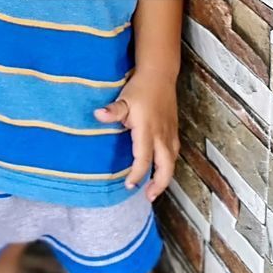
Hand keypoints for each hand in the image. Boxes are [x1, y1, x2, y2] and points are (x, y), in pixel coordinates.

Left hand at [93, 68, 180, 202]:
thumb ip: (113, 110)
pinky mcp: (173, 131)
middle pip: (165, 167)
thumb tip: (98, 115)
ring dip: (165, 178)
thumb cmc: (140, 88)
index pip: (143, 159)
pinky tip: (163, 169)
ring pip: (172, 162)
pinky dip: (169, 165)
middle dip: (158, 184)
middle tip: (149, 197)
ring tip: (155, 189)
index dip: (137, 175)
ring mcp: (169, 134)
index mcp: (147, 131)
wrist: (160, 75)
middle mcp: (161, 136)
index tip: (129, 185)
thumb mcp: (124, 99)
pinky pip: (174, 153)